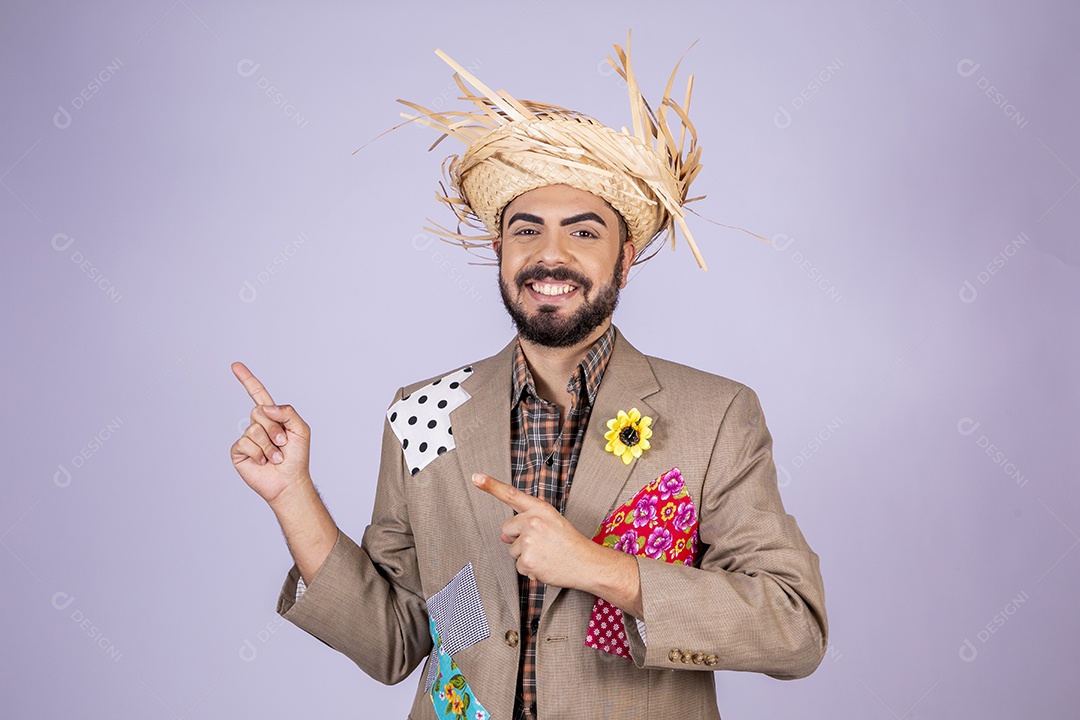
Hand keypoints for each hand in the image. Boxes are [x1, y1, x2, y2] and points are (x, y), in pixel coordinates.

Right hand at [230, 362, 311, 505]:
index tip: (235, 365)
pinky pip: (244, 443)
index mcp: (272, 417)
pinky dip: (258, 453)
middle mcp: (257, 425)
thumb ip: (287, 412)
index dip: (247, 379)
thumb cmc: (297, 457)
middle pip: (259, 412)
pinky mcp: (239, 451)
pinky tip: (264, 462)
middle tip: (283, 444)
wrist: (289, 481)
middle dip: (274, 428)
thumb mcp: (301, 429)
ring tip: (276, 457)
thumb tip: (266, 408)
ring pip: (253, 429)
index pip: (257, 394)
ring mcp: (247, 438)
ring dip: (269, 445)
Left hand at [471, 472, 600, 588]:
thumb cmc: (569, 543)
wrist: (586, 563)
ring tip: (546, 554)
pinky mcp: (527, 560)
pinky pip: (518, 566)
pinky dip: (530, 569)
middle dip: (517, 538)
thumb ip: (527, 522)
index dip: (491, 485)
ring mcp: (528, 541)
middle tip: (541, 543)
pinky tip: (545, 565)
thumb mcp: (552, 522)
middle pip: (506, 529)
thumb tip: (504, 536)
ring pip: (512, 550)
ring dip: (525, 555)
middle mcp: (532, 522)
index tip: (476, 477)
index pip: (511, 494)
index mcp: (540, 508)